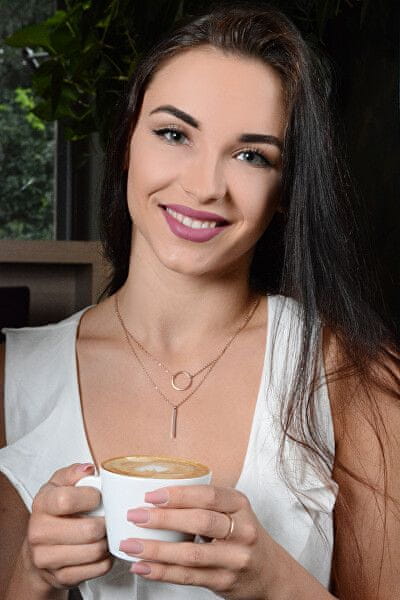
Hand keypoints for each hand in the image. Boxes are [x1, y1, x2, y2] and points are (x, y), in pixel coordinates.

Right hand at [26, 463, 112, 590]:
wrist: (40, 548)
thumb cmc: (55, 511)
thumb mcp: (60, 485)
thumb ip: (74, 473)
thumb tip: (89, 469)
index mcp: (42, 504)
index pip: (66, 500)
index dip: (90, 498)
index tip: (98, 496)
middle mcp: (39, 532)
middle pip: (88, 531)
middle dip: (105, 523)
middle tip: (107, 518)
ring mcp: (47, 558)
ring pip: (95, 551)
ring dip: (107, 541)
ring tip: (105, 533)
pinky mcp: (61, 577)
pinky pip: (97, 568)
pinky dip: (106, 559)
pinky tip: (101, 549)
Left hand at [120, 484, 273, 599]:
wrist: (271, 573)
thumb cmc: (243, 536)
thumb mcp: (234, 511)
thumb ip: (205, 503)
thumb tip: (157, 496)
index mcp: (239, 505)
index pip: (208, 495)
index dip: (178, 495)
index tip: (151, 495)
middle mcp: (241, 530)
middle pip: (199, 521)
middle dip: (162, 519)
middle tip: (135, 516)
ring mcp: (235, 558)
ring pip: (190, 554)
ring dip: (156, 550)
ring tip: (130, 545)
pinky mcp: (225, 582)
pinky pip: (188, 577)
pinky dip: (162, 572)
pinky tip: (143, 567)